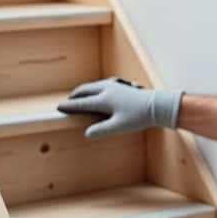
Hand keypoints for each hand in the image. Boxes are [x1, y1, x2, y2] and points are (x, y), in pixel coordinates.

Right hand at [54, 77, 182, 138]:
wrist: (157, 105)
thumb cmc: (139, 117)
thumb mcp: (119, 127)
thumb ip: (102, 130)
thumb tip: (87, 134)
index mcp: (103, 100)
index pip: (82, 103)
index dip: (70, 106)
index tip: (59, 107)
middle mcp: (107, 89)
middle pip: (86, 90)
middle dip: (76, 95)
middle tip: (68, 100)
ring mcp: (116, 85)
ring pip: (96, 85)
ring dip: (87, 89)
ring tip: (82, 93)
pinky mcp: (124, 85)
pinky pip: (106, 83)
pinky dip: (98, 86)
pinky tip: (103, 87)